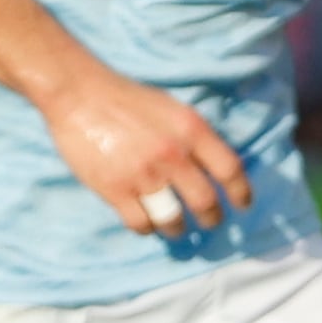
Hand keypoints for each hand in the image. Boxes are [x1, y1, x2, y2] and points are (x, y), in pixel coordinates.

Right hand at [42, 62, 254, 235]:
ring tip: (176, 228)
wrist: (79, 94)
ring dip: (178, 229)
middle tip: (209, 221)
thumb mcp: (173, 108)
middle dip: (211, 218)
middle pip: (205, 202)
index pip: (230, 169)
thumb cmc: (128, 99)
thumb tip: (216, 167)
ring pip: (173, 219)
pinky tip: (146, 222)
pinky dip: (147, 228)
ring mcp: (143, 174)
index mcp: (191, 129)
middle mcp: (172, 154)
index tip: (242, 205)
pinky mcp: (115, 190)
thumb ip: (195, 137)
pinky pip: (141, 224)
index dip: (240, 192)